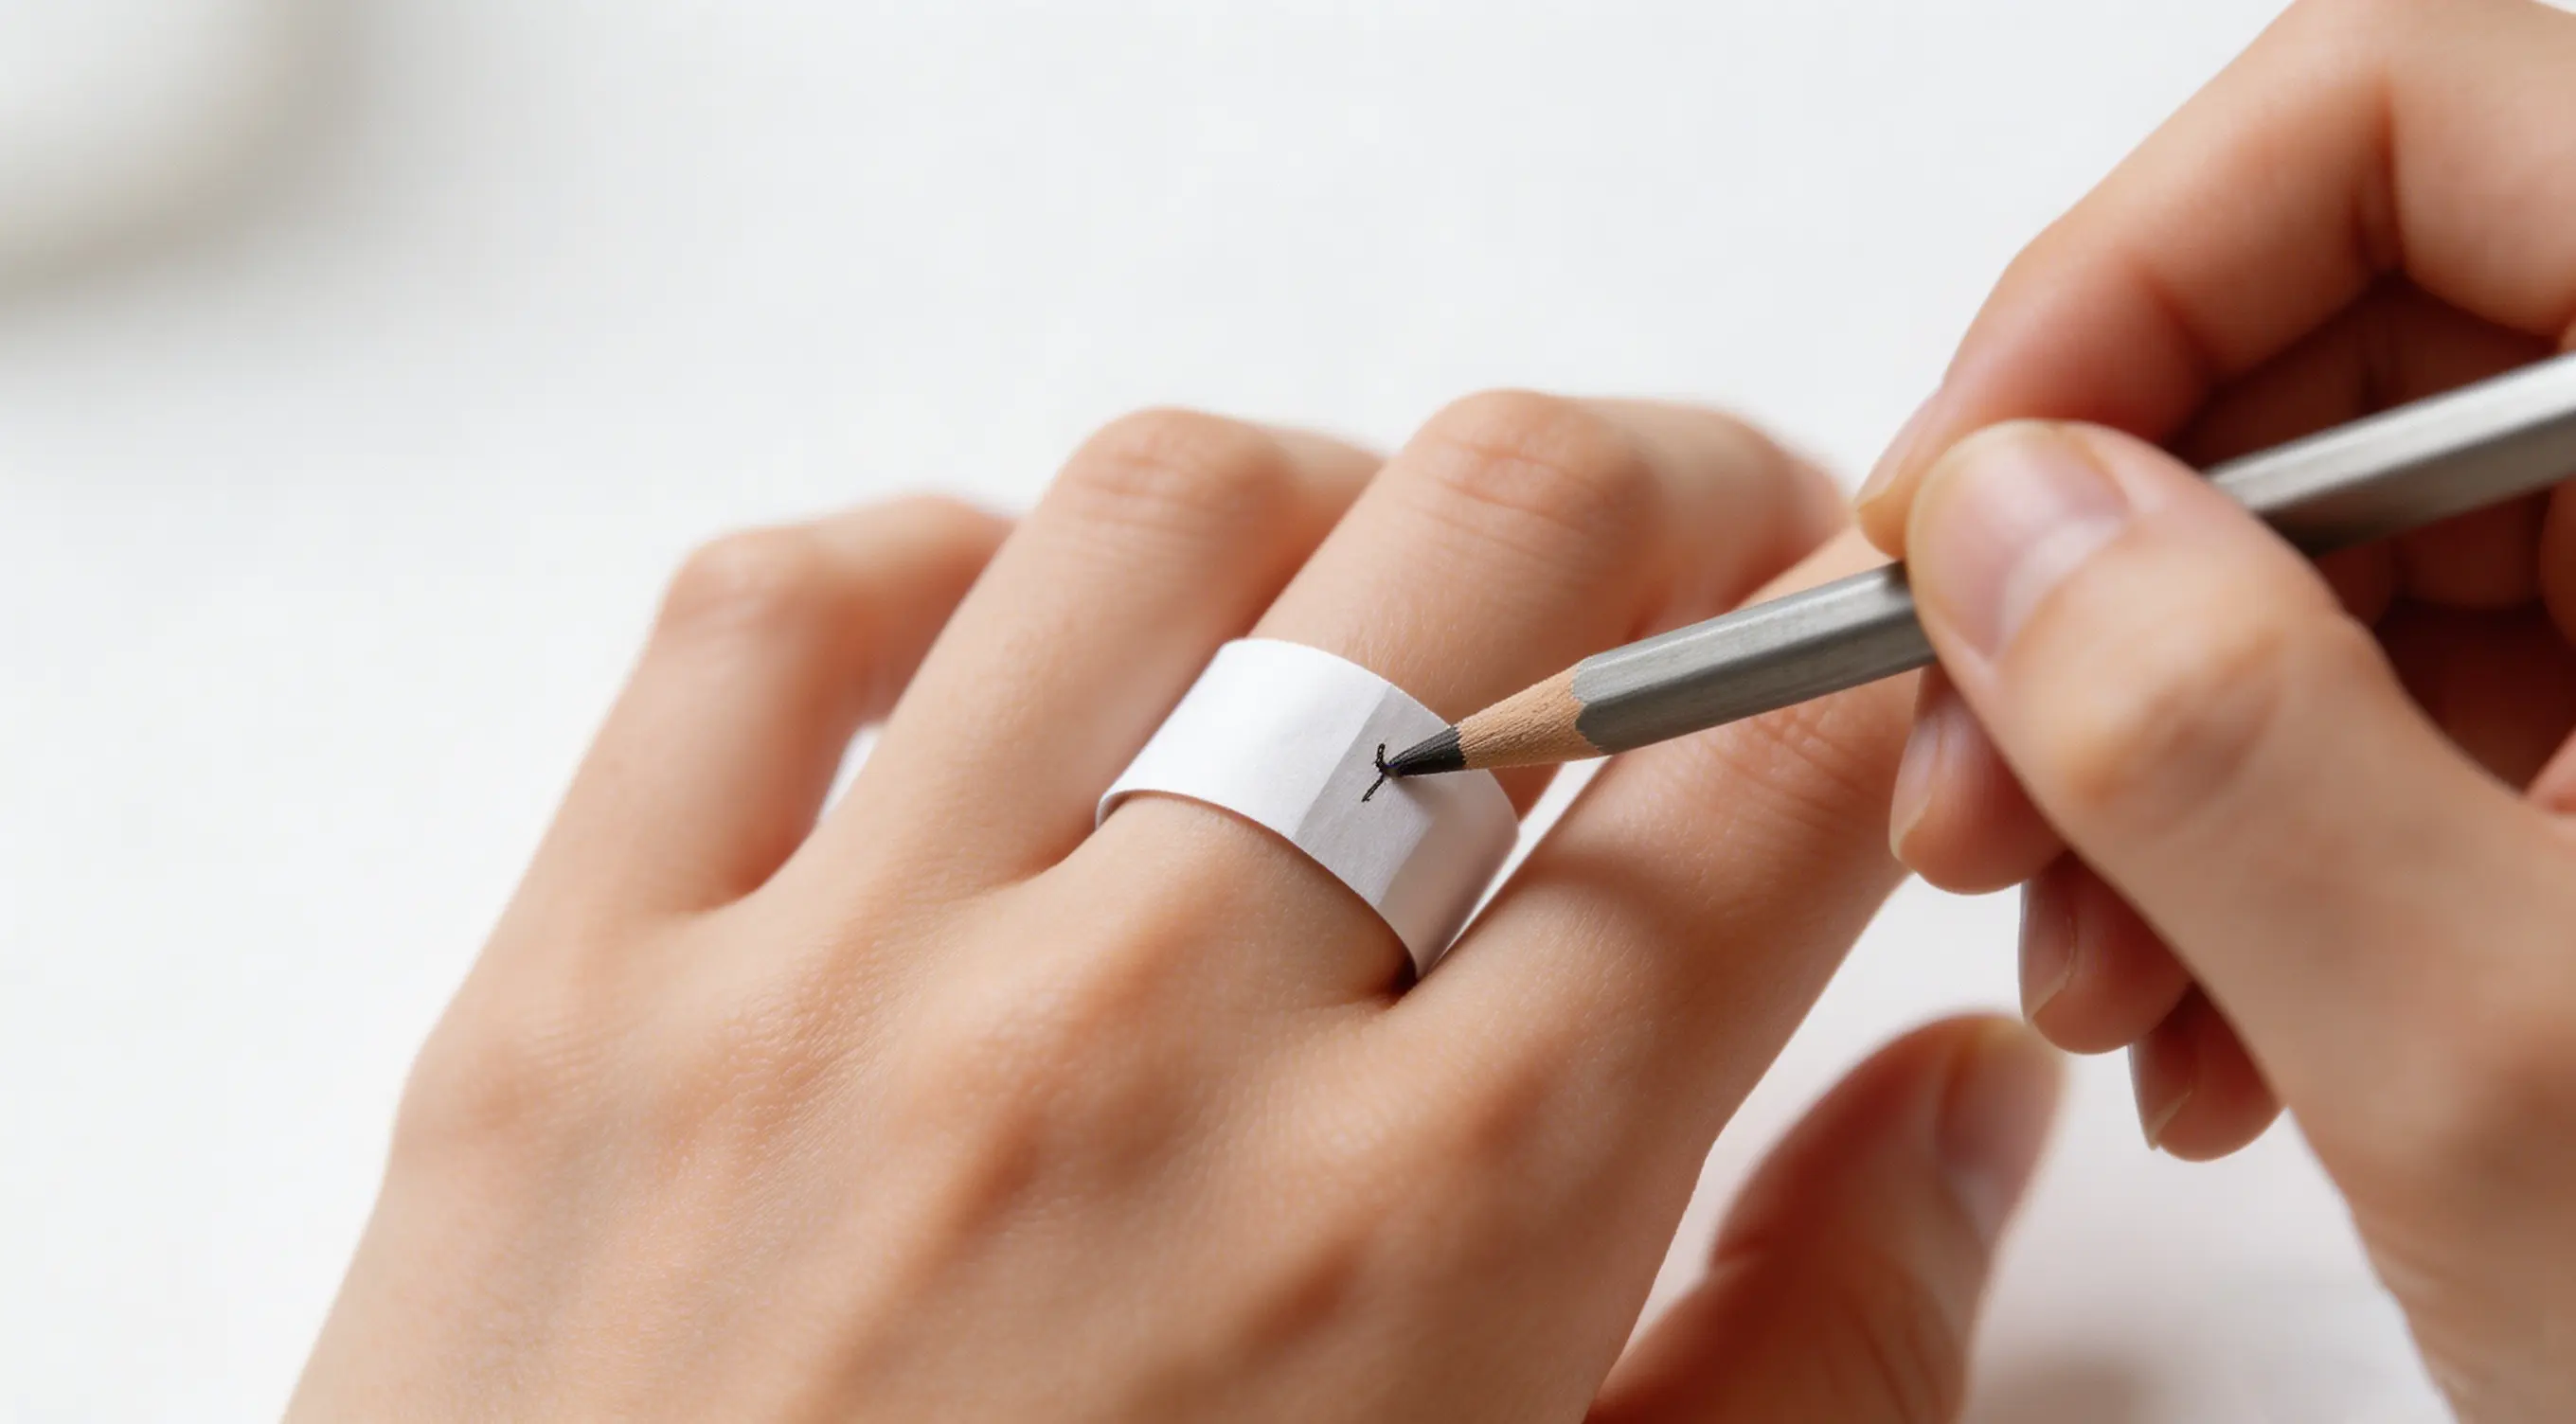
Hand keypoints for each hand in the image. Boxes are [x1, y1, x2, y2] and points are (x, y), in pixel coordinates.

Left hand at [289, 398, 2061, 1420]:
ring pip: (1146, 517)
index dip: (1852, 673)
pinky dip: (926, 560)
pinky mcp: (577, 1004)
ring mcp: (828, 997)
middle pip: (1489, 546)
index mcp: (1427, 1242)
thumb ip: (1815, 1366)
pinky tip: (1014, 645)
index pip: (1747, 798)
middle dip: (1660, 489)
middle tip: (1684, 542)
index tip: (1845, 661)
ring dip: (1320, 503)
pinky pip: (764, 619)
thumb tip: (1954, 1100)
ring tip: (1362, 591)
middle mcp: (1138, 1058)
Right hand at [1851, 0, 2575, 1413]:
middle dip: (2103, 567)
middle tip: (1962, 778)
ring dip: (2152, 739)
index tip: (1955, 492)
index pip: (2432, 118)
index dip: (2135, 269)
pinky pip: (2419, 699)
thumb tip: (2007, 525)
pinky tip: (2203, 1021)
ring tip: (2087, 972)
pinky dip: (2257, 840)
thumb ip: (2239, 755)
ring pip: (2363, 536)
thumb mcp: (2526, 1084)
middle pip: (2364, 334)